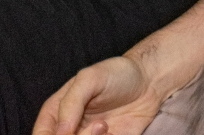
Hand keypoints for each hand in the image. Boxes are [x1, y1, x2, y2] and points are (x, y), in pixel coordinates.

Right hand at [33, 55, 159, 134]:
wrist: (149, 83)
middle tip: (97, 125)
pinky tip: (113, 131)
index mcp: (54, 114)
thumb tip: (60, 132)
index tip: (68, 133)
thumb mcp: (89, 79)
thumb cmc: (116, 74)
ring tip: (104, 126)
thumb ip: (70, 103)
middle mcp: (66, 132)